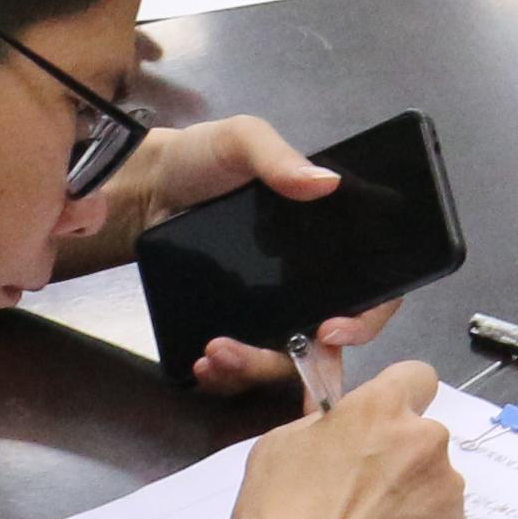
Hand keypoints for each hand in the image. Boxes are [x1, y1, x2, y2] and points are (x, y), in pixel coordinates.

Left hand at [59, 111, 365, 395]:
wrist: (145, 186)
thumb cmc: (204, 158)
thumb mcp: (242, 141)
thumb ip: (278, 157)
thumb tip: (325, 182)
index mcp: (329, 242)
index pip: (372, 292)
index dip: (366, 319)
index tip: (331, 330)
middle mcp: (308, 285)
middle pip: (327, 343)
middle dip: (298, 363)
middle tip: (251, 349)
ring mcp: (270, 312)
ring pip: (283, 362)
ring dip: (253, 369)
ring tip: (214, 353)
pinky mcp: (233, 327)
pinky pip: (241, 368)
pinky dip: (226, 377)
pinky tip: (202, 365)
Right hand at [222, 353, 465, 518]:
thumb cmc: (279, 518)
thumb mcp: (279, 447)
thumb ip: (324, 425)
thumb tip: (340, 427)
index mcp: (381, 408)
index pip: (416, 376)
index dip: (399, 398)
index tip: (382, 424)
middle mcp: (425, 440)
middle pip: (424, 436)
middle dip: (401, 456)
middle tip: (363, 491)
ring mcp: (446, 488)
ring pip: (435, 481)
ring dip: (412, 496)